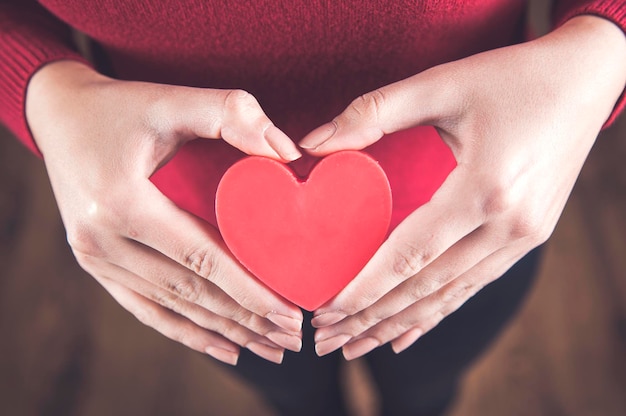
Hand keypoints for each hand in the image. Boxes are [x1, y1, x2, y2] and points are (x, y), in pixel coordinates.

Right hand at [26, 61, 303, 364]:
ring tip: (269, 348)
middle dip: (246, 319)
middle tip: (292, 338)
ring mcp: (94, 258)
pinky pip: (145, 308)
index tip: (289, 312)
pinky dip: (185, 330)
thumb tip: (287, 153)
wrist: (60, 114)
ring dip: (223, 330)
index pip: (200, 258)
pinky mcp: (95, 264)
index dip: (249, 289)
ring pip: (172, 307)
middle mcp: (101, 240)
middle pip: (190, 292)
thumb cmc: (121, 106)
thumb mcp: (172, 100)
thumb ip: (231, 114)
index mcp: (121, 202)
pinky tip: (222, 346)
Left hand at [300, 16, 625, 358]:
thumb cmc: (512, 76)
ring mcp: (523, 236)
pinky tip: (407, 332)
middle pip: (427, 287)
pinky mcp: (528, 236)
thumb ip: (373, 113)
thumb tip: (312, 144)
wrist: (585, 79)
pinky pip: (474, 285)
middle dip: (372, 318)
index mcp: (486, 188)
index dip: (365, 287)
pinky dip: (438, 311)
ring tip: (357, 346)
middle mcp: (509, 225)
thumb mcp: (441, 84)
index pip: (411, 254)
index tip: (326, 310)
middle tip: (327, 341)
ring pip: (450, 295)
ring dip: (400, 323)